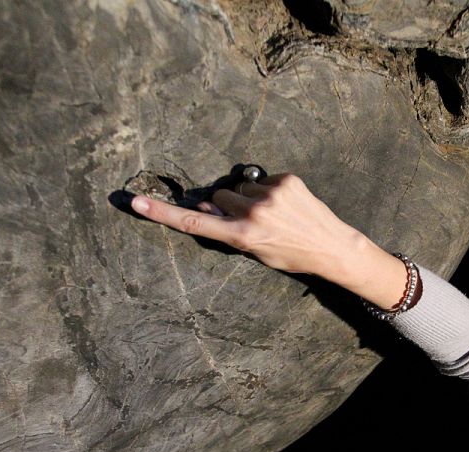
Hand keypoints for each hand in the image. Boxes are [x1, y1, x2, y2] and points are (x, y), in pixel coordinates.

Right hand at [129, 173, 408, 308]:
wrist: (332, 247)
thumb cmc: (292, 255)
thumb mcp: (256, 253)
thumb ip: (229, 231)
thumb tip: (206, 207)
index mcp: (242, 238)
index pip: (194, 224)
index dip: (163, 213)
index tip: (136, 201)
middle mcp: (253, 214)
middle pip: (219, 197)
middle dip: (228, 205)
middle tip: (253, 221)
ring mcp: (270, 195)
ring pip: (240, 187)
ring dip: (249, 196)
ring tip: (274, 214)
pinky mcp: (287, 180)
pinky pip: (263, 179)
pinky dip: (270, 189)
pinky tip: (287, 205)